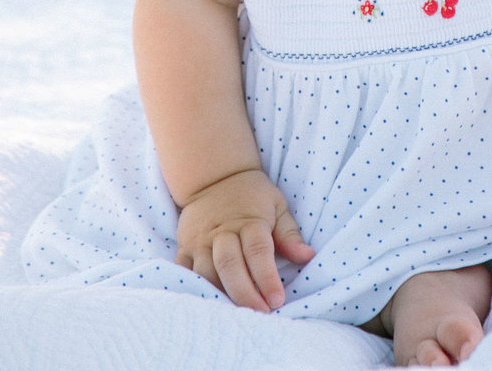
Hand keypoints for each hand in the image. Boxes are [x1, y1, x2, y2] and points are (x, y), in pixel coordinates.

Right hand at [175, 168, 314, 311]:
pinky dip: (193, 288)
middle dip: (244, 293)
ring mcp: (200, 240)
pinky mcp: (184, 246)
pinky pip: (184, 271)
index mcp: (249, 221)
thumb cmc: (252, 195)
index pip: (258, 252)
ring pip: (206, 271)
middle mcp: (222, 231)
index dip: (267, 278)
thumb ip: (289, 234)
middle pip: (229, 264)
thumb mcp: (277, 205)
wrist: (214, 176)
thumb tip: (307, 256)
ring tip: (235, 315)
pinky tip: (206, 303)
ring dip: (220, 294)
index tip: (277, 301)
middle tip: (259, 314)